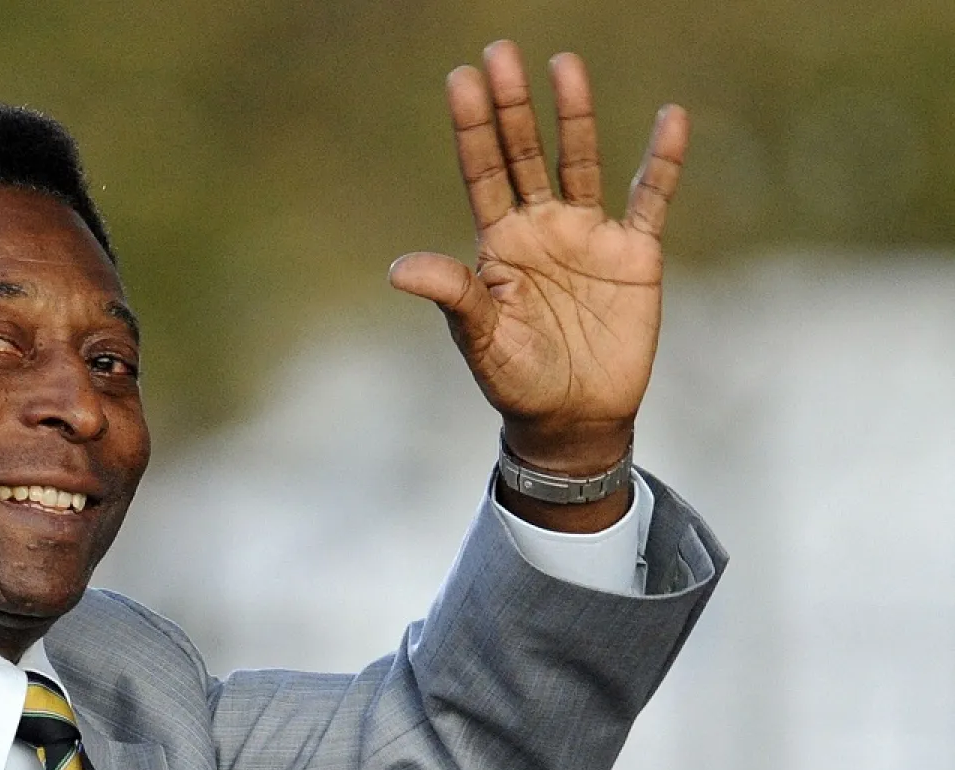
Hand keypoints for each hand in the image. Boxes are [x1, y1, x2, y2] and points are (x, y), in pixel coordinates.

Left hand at [390, 40, 688, 477]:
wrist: (573, 418)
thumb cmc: (517, 380)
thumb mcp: (481, 339)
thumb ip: (452, 295)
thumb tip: (399, 269)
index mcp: (498, 245)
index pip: (482, 173)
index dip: (473, 127)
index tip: (462, 79)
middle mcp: (540, 228)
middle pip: (524, 154)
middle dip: (512, 106)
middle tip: (500, 52)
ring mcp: (587, 236)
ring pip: (580, 162)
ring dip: (573, 117)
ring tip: (563, 65)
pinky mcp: (634, 253)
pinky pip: (650, 197)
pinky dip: (662, 160)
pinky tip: (670, 119)